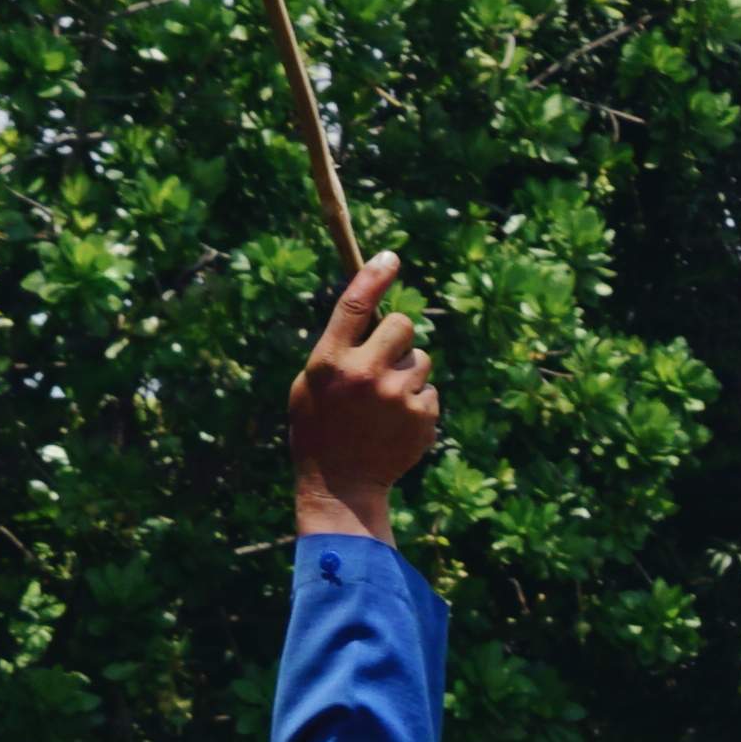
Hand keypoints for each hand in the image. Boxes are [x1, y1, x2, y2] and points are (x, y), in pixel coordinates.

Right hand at [289, 254, 436, 541]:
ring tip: (384, 402)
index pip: (355, 304)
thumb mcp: (311, 381)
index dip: (374, 275)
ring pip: (421, 360)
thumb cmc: (320, 427)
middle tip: (383, 357)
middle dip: (398, 335)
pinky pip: (429, 391)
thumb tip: (371, 312)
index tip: (391, 257)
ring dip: (408, 373)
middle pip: (403, 324)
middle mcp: (365, 374)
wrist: (342, 484)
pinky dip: (417, 402)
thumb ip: (338, 348)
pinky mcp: (423, 416)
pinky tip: (395, 423)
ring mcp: (398, 396)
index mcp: (329, 361)